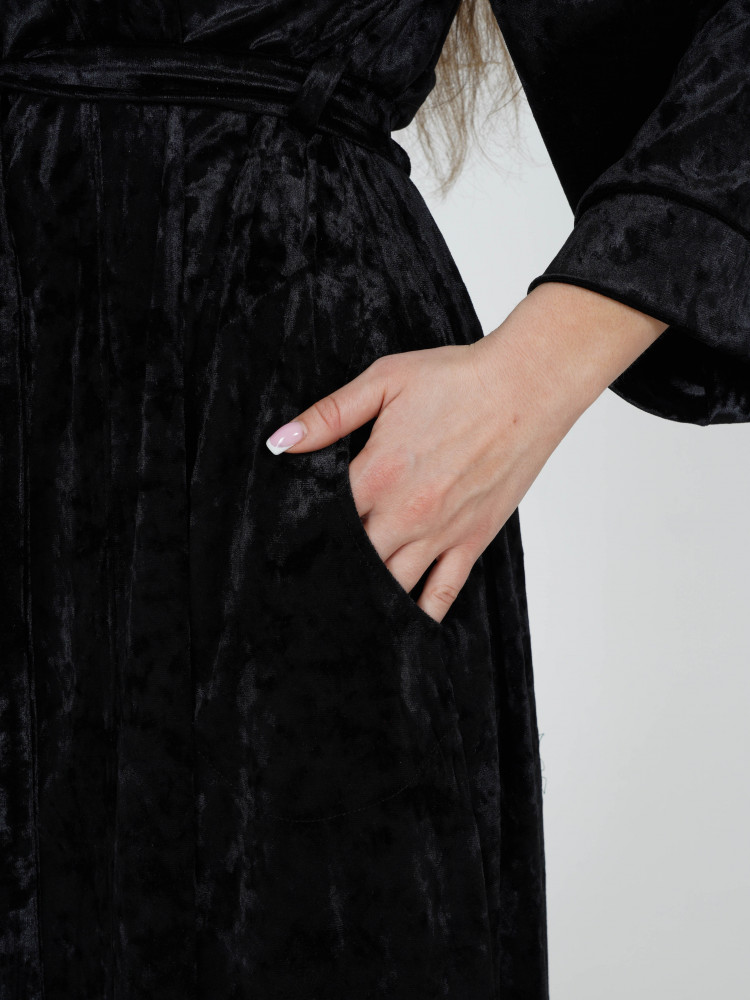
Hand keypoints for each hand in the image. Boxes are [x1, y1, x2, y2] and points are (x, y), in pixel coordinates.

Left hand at [264, 279, 669, 623]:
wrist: (527, 386)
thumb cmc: (458, 380)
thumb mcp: (385, 381)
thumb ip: (329, 415)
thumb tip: (280, 442)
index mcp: (378, 472)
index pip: (322, 519)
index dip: (299, 534)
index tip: (281, 548)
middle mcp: (406, 512)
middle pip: (352, 560)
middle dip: (326, 573)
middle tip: (302, 588)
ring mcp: (440, 532)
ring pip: (390, 585)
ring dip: (364, 599)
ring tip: (338, 616)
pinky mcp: (471, 541)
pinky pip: (441, 593)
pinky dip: (420, 615)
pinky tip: (399, 627)